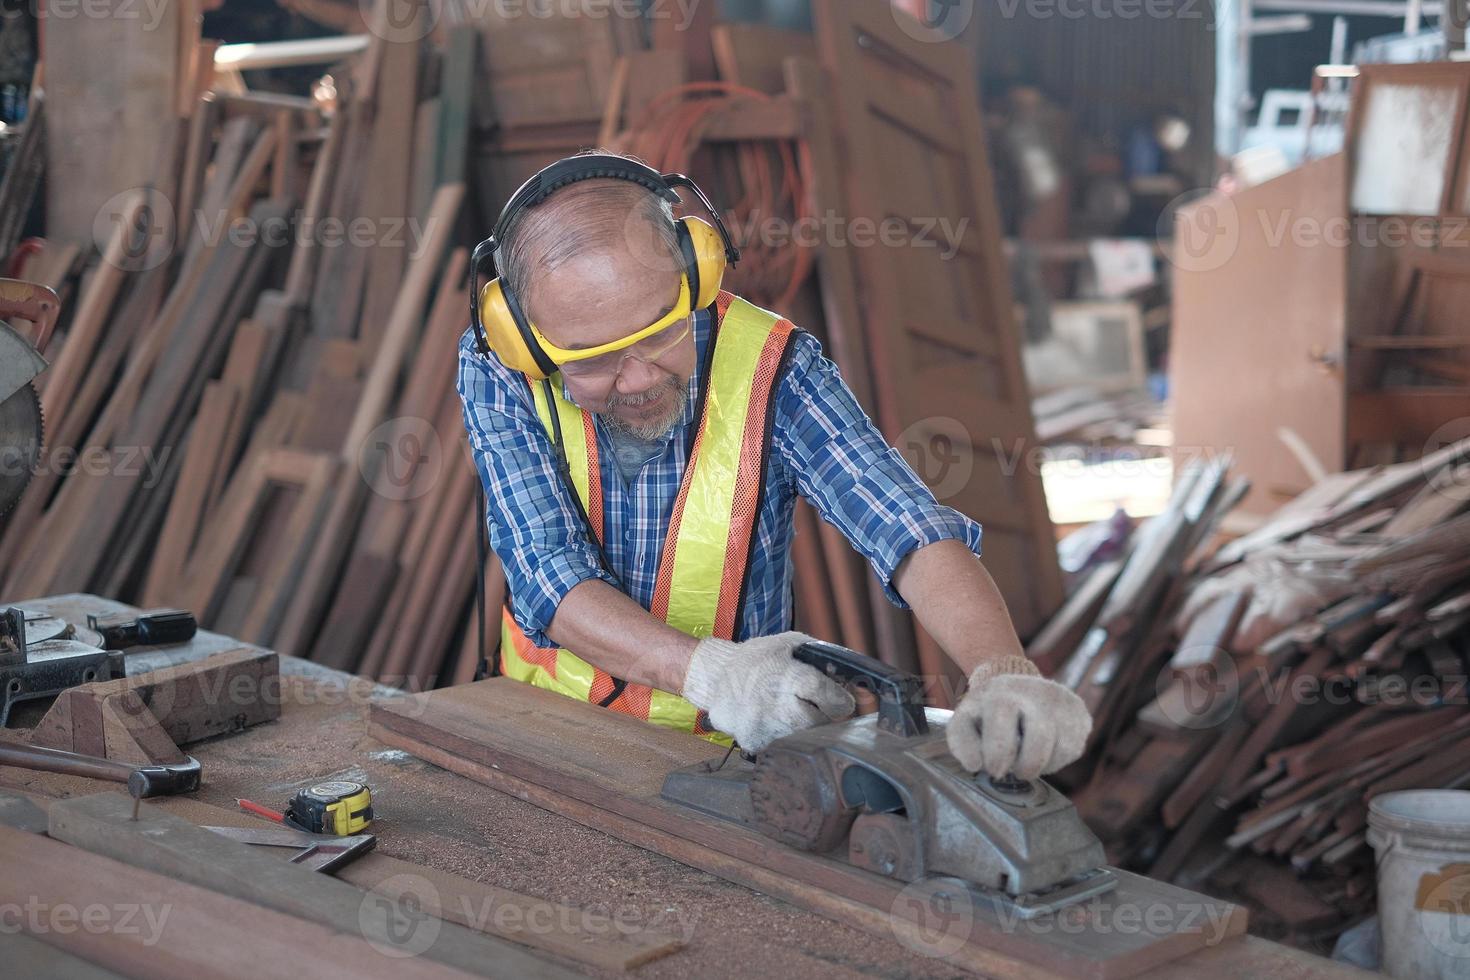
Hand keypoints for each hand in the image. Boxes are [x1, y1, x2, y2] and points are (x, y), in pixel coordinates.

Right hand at [682, 632, 855, 751]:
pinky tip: (770, 721)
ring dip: (801, 729)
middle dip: (822, 718)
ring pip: (801, 739)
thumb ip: (821, 660)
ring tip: (787, 712)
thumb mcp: (790, 645)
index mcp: (789, 675)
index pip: (831, 698)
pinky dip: (780, 738)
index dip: (840, 701)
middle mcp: (776, 703)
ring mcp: (762, 727)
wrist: (715, 674)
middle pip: (820, 725)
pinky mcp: (751, 742)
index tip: (839, 703)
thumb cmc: (758, 658)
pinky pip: (780, 747)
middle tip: (812, 708)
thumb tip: (855, 680)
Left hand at [947, 656, 1090, 780]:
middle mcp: (1034, 692)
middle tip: (1014, 772)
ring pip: (1062, 747)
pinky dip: (1057, 760)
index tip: (991, 769)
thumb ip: (961, 742)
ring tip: (1027, 759)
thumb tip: (974, 764)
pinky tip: (1044, 751)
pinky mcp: (1079, 713)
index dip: (997, 752)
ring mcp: (1061, 701)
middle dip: (1026, 765)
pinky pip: (1074, 749)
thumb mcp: (966, 720)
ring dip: (1042, 765)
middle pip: (1040, 736)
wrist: (1017, 686)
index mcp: (1001, 693)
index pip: (1002, 721)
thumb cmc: (988, 712)